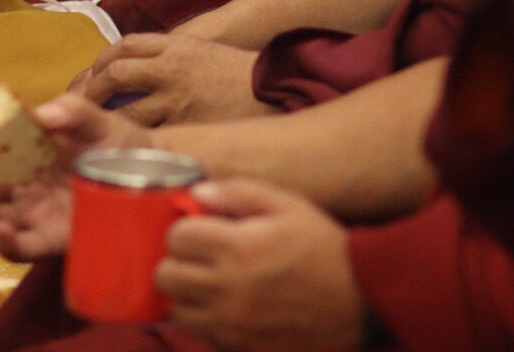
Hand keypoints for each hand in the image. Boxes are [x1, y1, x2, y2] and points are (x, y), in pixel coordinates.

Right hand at [0, 95, 148, 262]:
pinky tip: (4, 231)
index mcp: (22, 154)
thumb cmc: (117, 141)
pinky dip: (6, 244)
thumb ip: (70, 110)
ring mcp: (35, 216)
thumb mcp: (94, 119)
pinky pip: (21, 250)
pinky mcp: (52, 242)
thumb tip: (40, 114)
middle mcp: (22, 187)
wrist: (152, 173)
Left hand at [75, 33, 264, 126]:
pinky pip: (149, 137)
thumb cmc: (240, 76)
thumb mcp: (203, 52)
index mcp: (175, 45)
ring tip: (91, 135)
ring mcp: (177, 100)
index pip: (124, 46)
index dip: (100, 62)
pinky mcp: (187, 129)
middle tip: (77, 108)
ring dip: (104, 121)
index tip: (89, 78)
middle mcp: (171, 68)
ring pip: (126, 109)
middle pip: (116, 73)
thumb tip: (136, 67)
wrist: (278, 93)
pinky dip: (133, 145)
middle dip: (92, 91)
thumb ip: (171, 56)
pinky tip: (121, 155)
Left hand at [158, 181, 365, 350]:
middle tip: (200, 257)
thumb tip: (197, 193)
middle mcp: (228, 290)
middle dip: (179, 261)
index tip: (201, 230)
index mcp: (236, 248)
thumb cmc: (322, 245)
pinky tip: (229, 309)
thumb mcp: (284, 203)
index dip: (186, 230)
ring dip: (188, 296)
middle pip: (167, 277)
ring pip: (180, 312)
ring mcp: (235, 326)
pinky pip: (206, 337)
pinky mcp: (246, 350)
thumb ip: (236, 193)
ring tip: (211, 284)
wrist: (361, 300)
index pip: (176, 238)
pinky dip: (209, 323)